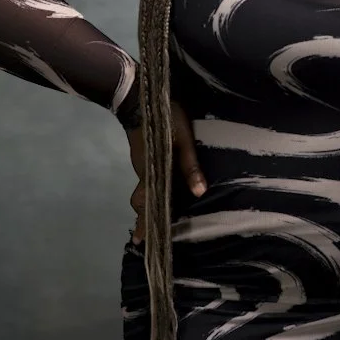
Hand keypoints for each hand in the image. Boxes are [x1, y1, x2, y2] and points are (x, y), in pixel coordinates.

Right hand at [126, 98, 206, 244]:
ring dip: (146, 204)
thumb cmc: (163, 118)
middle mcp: (144, 172)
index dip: (146, 223)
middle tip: (144, 236)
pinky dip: (149, 190)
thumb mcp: (181, 139)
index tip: (142, 242)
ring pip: (142, 190)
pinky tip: (159, 190)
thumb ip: (190, 165)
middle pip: (141, 201)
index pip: (148, 204)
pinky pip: (145, 179)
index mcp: (152, 173)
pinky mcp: (143, 156)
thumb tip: (200, 193)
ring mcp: (141, 164)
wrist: (139, 96)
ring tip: (154, 215)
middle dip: (143, 218)